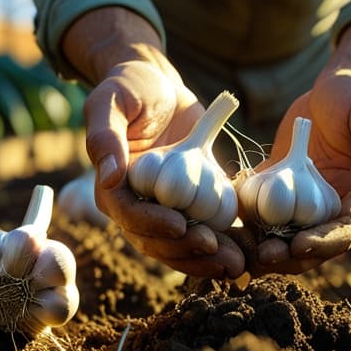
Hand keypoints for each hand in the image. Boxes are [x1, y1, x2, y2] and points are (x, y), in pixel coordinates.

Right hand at [83, 46, 244, 278]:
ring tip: (235, 264)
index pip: (129, 216)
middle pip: (156, 240)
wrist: (160, 86)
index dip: (153, 224)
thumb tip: (109, 177)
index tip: (180, 225)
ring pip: (181, 246)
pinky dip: (223, 245)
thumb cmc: (130, 87)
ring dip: (206, 259)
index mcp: (112, 186)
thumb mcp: (111, 101)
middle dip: (185, 251)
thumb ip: (105, 136)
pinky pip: (205, 231)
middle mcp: (136, 205)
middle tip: (215, 250)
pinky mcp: (192, 204)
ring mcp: (165, 208)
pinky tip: (244, 255)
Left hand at [241, 16, 350, 275]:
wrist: (332, 89)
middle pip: (311, 247)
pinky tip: (224, 224)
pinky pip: (261, 214)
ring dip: (260, 247)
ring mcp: (306, 206)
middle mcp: (334, 211)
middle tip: (260, 254)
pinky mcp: (280, 194)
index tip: (297, 245)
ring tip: (237, 249)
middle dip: (286, 255)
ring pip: (282, 238)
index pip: (344, 233)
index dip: (322, 244)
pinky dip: (245, 222)